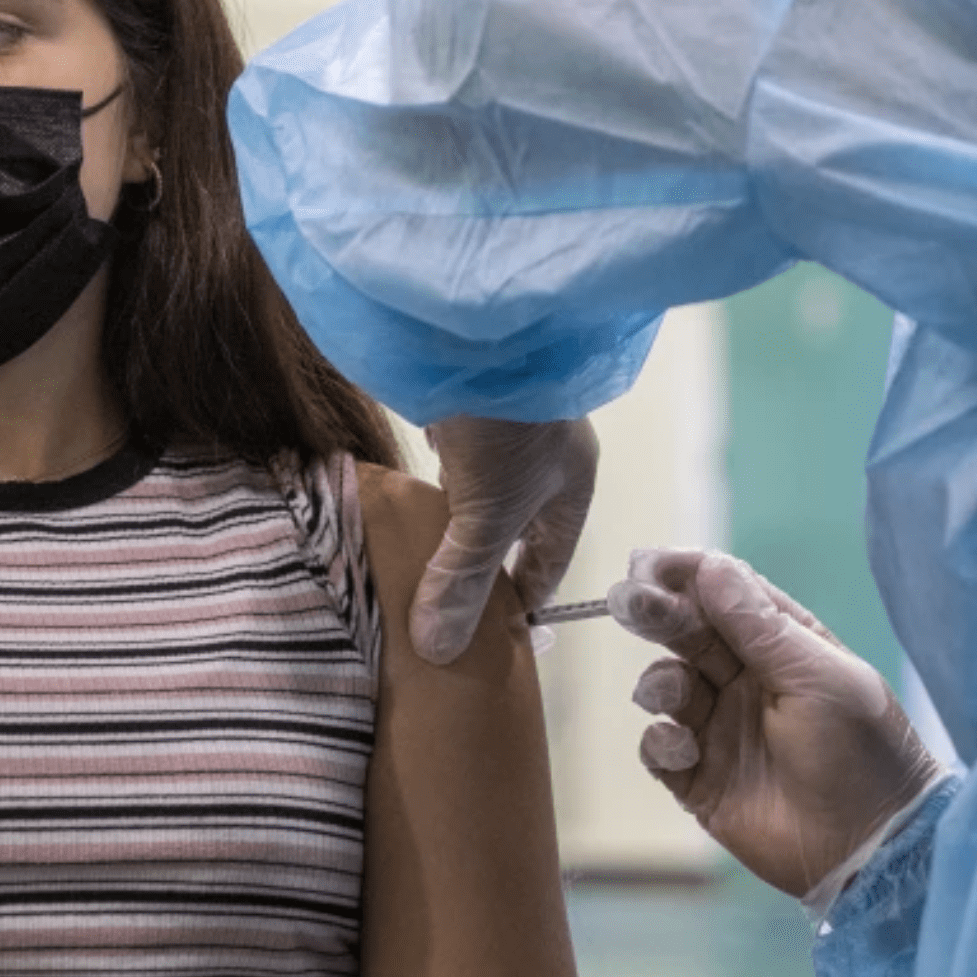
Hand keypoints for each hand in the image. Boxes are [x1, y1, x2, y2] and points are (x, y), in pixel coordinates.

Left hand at [413, 416, 597, 663]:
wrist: (480, 326)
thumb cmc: (509, 425)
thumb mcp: (486, 514)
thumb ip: (461, 579)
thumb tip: (438, 650)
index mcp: (571, 489)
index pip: (550, 561)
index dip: (522, 600)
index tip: (490, 638)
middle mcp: (544, 459)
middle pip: (511, 527)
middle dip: (480, 564)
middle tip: (442, 606)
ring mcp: (504, 426)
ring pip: (475, 491)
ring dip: (449, 521)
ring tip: (416, 563)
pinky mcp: (464, 401)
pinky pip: (449, 455)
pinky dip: (430, 480)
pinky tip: (404, 501)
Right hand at [615, 549, 941, 899]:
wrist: (872, 850)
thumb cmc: (861, 752)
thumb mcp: (819, 678)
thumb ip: (760, 626)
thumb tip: (709, 566)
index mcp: (783, 647)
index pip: (726, 595)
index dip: (688, 575)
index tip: (651, 564)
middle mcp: (746, 681)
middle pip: (688, 633)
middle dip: (658, 615)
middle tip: (629, 601)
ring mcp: (721, 729)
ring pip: (667, 685)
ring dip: (660, 681)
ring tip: (673, 695)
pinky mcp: (700, 780)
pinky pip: (660, 748)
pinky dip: (661, 742)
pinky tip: (683, 748)